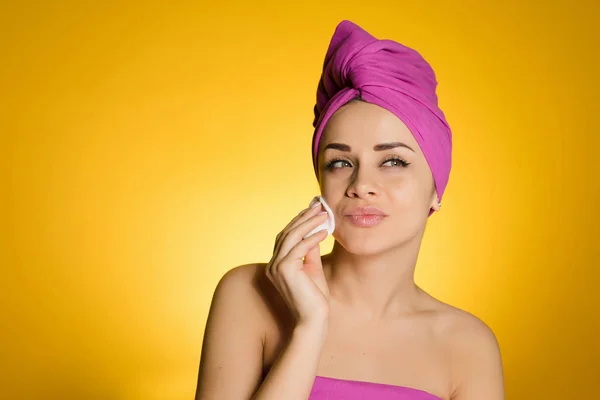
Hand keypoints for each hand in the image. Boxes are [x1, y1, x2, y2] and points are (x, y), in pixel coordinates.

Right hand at [266, 198, 329, 327]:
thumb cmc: (314, 298)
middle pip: (286, 233)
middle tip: (319, 206)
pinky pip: (299, 248)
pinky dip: (312, 237)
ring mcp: (276, 267)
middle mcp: (272, 265)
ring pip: (291, 237)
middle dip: (303, 217)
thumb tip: (315, 231)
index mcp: (276, 264)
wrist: (314, 320)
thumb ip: (310, 250)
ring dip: (309, 223)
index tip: (312, 209)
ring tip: (324, 215)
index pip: (285, 236)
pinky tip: (324, 232)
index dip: (298, 221)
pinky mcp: (285, 270)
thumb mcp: (313, 268)